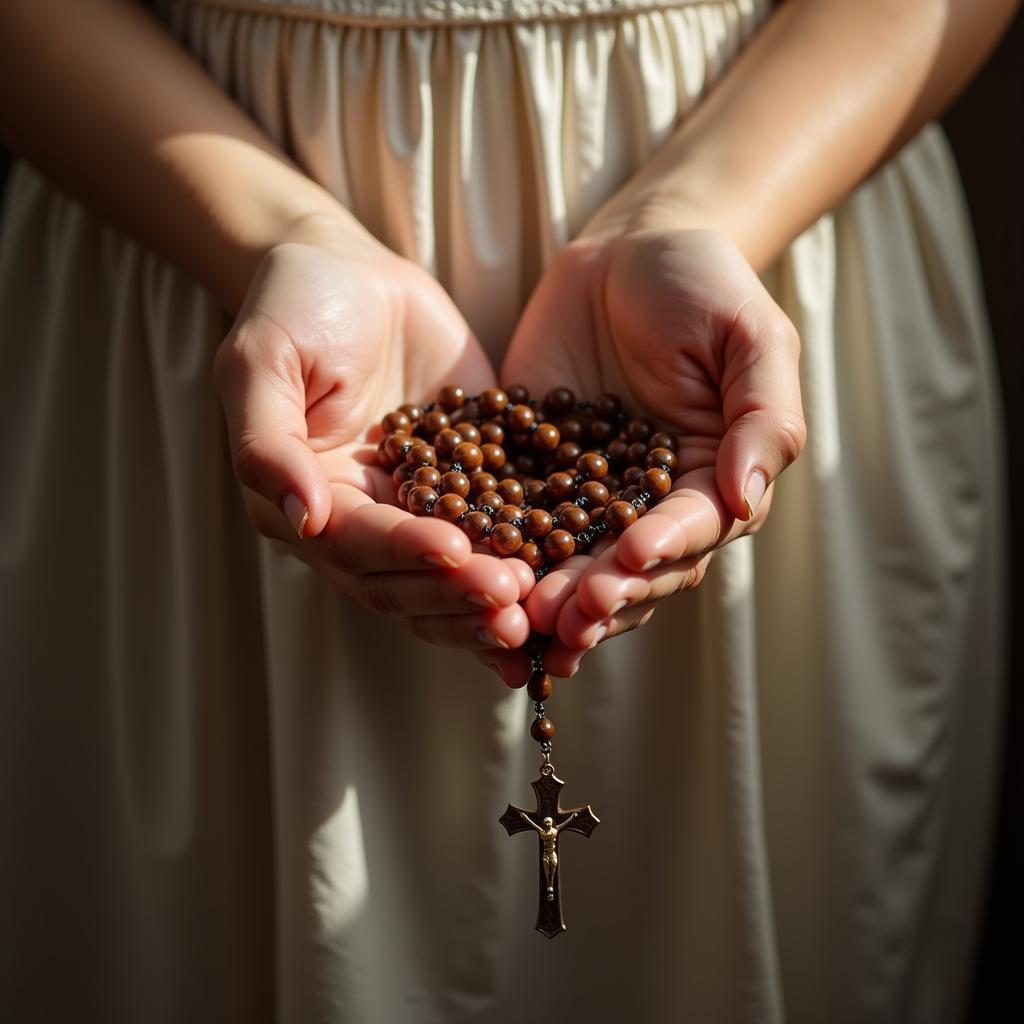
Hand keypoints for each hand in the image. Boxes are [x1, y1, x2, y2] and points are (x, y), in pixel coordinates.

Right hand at [215, 213, 532, 654]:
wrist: (354, 273)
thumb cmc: (294, 307)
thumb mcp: (262, 362)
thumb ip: (269, 443)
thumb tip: (305, 518)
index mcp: (311, 501)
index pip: (357, 544)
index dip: (403, 551)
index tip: (453, 548)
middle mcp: (363, 521)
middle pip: (406, 579)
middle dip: (457, 590)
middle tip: (512, 595)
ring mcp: (419, 508)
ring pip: (451, 575)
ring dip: (491, 599)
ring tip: (538, 608)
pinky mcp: (470, 485)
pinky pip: (498, 531)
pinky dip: (526, 562)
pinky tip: (563, 582)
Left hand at [495, 228, 805, 679]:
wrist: (625, 251)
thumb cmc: (701, 284)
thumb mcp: (749, 336)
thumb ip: (762, 416)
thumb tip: (746, 498)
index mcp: (712, 480)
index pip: (693, 530)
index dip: (664, 549)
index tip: (629, 559)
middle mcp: (652, 503)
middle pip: (632, 567)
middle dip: (602, 594)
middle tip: (566, 616)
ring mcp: (590, 495)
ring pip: (574, 562)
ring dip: (552, 596)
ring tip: (525, 620)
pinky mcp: (535, 478)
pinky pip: (517, 521)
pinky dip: (503, 554)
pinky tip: (477, 577)